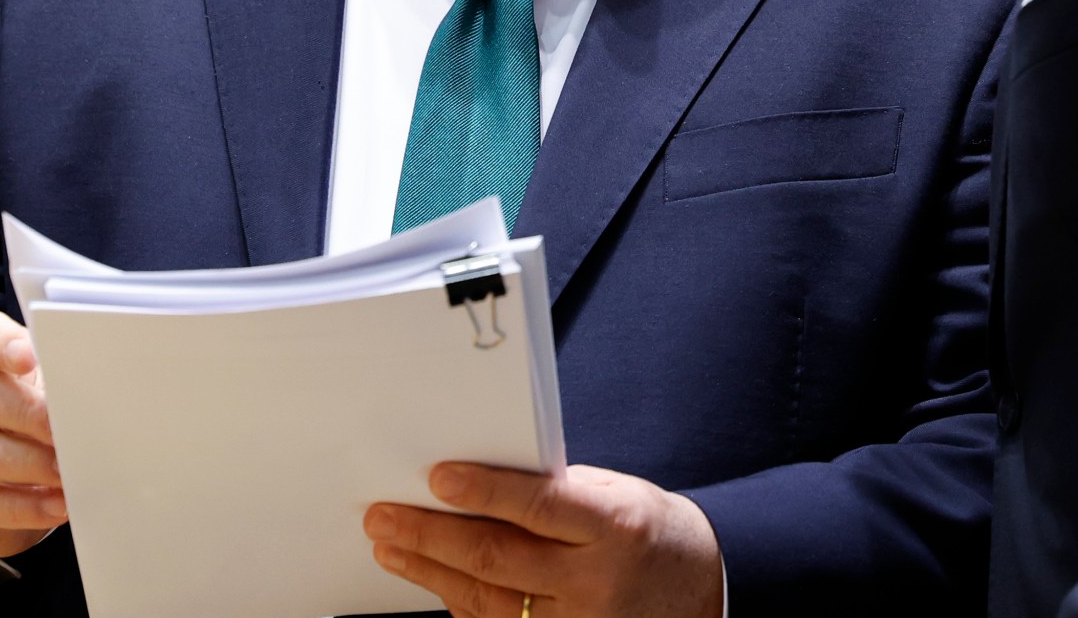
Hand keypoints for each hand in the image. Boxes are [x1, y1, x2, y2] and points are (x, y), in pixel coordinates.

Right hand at [0, 309, 68, 557]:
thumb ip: (57, 372)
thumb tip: (96, 386)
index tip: (31, 357)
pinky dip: (19, 507)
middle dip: (28, 415)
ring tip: (67, 473)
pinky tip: (55, 506)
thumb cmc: (25, 402)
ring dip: (25, 464)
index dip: (2, 345)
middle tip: (68, 431)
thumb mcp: (39, 377)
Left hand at [367, 463, 724, 617]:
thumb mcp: (615, 495)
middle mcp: (595, 582)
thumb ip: (556, 492)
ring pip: (486, 599)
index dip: (485, 491)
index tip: (437, 476)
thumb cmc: (646, 530)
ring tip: (391, 546)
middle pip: (498, 557)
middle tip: (384, 516)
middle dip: (431, 535)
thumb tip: (476, 482)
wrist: (694, 591)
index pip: (540, 507)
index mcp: (616, 527)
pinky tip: (430, 578)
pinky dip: (458, 600)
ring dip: (429, 571)